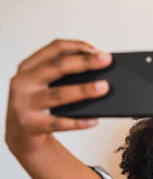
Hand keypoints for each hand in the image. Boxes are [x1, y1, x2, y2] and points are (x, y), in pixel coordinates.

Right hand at [5, 39, 111, 155]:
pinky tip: (94, 120)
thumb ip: (61, 75)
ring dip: (84, 90)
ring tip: (104, 87)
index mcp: (28, 67)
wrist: (19, 131)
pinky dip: (79, 122)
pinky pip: (59, 123)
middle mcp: (24, 82)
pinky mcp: (31, 124)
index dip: (78, 47)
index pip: (54, 49)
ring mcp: (25, 103)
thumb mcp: (43, 83)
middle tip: (106, 61)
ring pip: (59, 94)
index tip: (98, 50)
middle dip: (85, 62)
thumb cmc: (37, 103)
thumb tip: (97, 71)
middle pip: (57, 67)